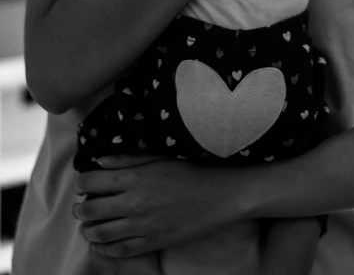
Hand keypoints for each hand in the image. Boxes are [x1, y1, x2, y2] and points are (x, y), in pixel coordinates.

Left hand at [71, 155, 244, 257]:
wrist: (218, 194)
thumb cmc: (189, 170)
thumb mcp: (157, 157)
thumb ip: (127, 159)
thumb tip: (99, 161)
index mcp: (134, 178)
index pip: (92, 182)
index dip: (81, 183)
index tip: (82, 184)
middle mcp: (134, 203)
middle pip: (91, 210)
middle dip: (80, 208)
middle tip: (81, 206)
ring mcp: (143, 226)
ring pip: (101, 233)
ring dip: (89, 230)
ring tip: (88, 225)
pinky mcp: (153, 242)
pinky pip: (121, 250)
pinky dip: (107, 248)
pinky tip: (103, 243)